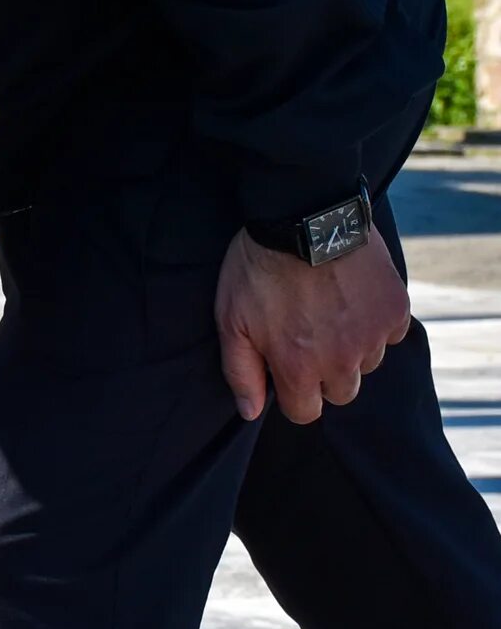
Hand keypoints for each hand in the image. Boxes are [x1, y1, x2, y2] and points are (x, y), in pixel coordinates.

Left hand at [215, 224, 411, 424]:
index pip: (305, 412)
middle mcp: (343, 360)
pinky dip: (374, 321)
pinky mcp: (396, 310)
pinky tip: (352, 296)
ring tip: (328, 310)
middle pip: (341, 391)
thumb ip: (241, 371)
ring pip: (368, 363)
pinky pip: (391, 333)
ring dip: (351, 347)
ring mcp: (374, 335)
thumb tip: (250, 412)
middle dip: (324, 372)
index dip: (293, 393)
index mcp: (300, 368)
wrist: (303, 217)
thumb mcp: (231, 320)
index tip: (287, 368)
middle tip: (307, 335)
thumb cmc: (258, 268)